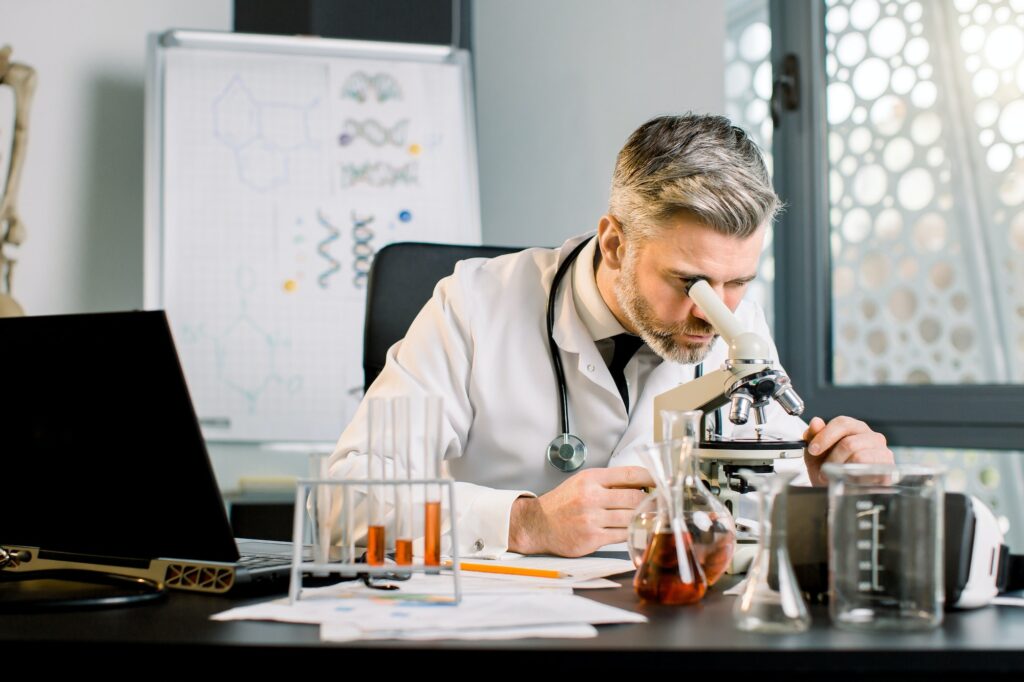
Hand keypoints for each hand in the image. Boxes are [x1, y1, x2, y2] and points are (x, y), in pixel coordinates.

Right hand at [507, 466, 652, 556]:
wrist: (538, 524)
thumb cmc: (564, 503)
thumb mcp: (582, 483)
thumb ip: (608, 483)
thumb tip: (641, 486)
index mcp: (591, 478)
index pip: (630, 474)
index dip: (651, 478)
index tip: (662, 482)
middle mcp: (591, 496)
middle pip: (635, 498)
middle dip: (652, 502)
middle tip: (662, 504)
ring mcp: (591, 519)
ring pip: (631, 518)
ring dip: (645, 519)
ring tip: (653, 518)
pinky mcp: (592, 538)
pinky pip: (622, 535)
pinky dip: (633, 534)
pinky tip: (638, 531)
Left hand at [803, 416, 893, 485]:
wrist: (840, 490)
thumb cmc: (829, 468)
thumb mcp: (816, 453)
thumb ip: (814, 435)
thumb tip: (816, 422)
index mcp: (855, 427)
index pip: (842, 423)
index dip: (825, 436)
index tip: (813, 450)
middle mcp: (872, 437)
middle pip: (849, 443)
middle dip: (832, 459)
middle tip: (824, 470)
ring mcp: (883, 452)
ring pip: (859, 457)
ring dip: (842, 469)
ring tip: (836, 476)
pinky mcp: (889, 469)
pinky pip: (870, 471)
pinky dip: (855, 477)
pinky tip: (850, 480)